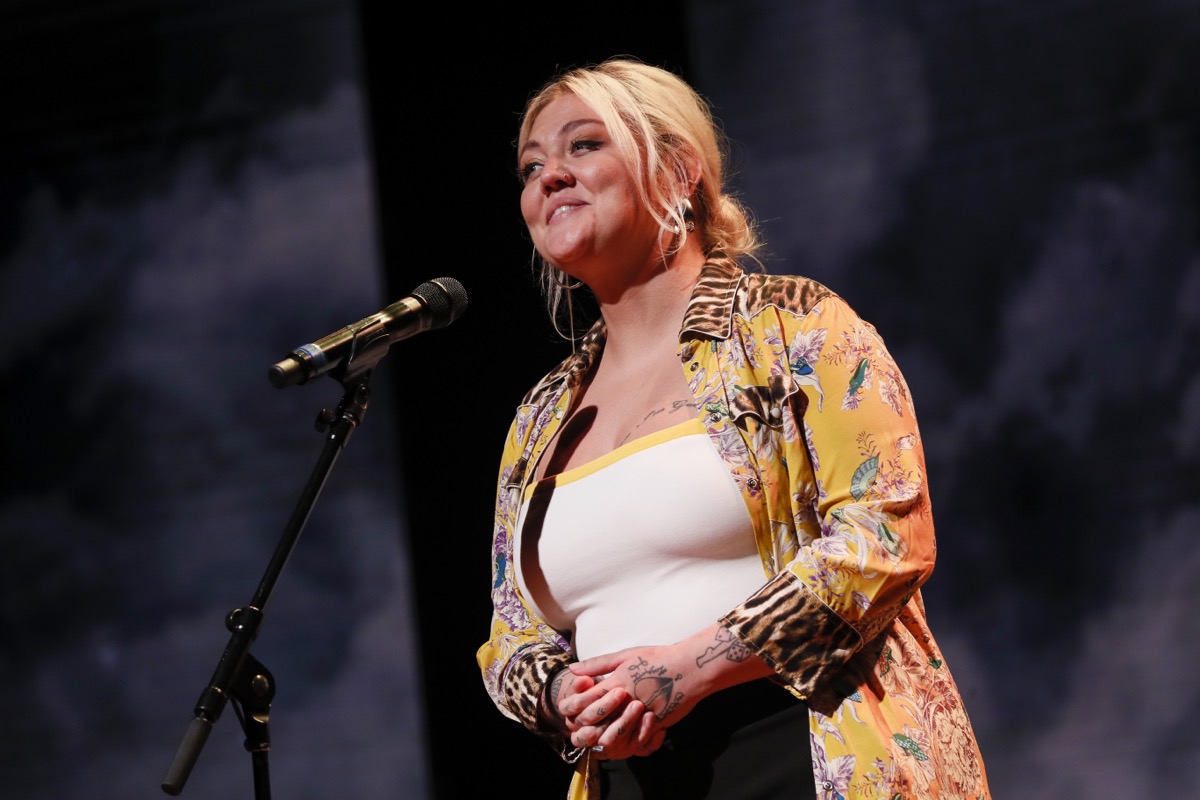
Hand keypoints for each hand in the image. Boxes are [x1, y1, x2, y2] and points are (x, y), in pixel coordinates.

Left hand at [567, 625, 774, 756]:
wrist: (690, 669)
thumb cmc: (659, 658)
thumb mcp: (627, 655)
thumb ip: (599, 664)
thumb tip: (572, 669)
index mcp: (616, 682)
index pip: (585, 701)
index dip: (574, 708)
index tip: (572, 710)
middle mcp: (626, 700)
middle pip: (596, 722)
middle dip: (584, 727)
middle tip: (580, 728)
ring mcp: (641, 714)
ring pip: (614, 735)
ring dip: (603, 737)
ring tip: (599, 735)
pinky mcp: (655, 723)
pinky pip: (635, 739)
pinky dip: (627, 741)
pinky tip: (622, 738)